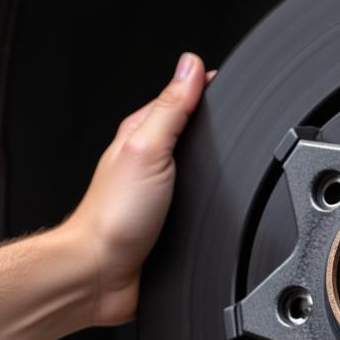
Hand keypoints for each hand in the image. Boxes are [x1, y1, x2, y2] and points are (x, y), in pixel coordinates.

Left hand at [61, 53, 209, 325]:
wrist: (102, 274)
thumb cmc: (115, 217)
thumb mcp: (148, 148)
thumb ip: (171, 108)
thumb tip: (190, 66)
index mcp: (142, 134)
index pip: (179, 98)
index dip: (204, 86)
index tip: (228, 78)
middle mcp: (148, 160)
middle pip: (188, 131)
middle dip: (212, 121)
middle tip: (237, 106)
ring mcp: (158, 191)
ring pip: (193, 166)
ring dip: (213, 159)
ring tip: (232, 144)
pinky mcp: (167, 220)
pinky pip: (194, 198)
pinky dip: (209, 193)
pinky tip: (218, 192)